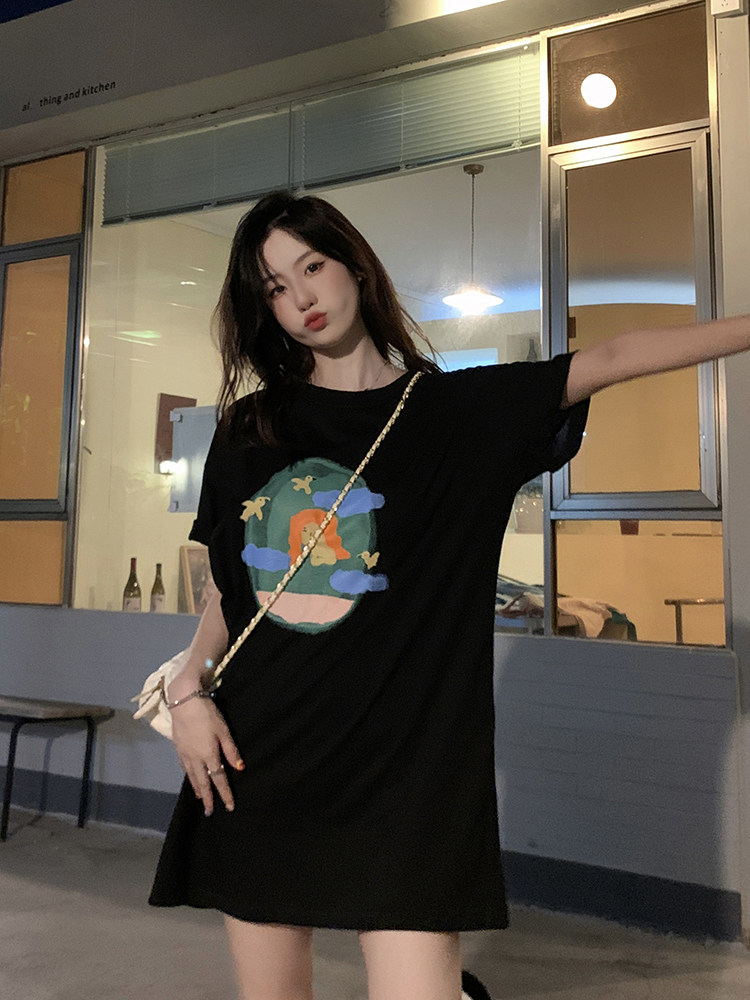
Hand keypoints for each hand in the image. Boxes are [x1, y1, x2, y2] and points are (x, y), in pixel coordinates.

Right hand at [170, 696, 243, 815]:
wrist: (183, 702)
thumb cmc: (207, 714)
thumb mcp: (223, 730)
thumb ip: (231, 750)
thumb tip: (239, 768)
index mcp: (209, 755)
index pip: (218, 779)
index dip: (224, 793)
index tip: (229, 806)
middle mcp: (195, 758)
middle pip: (203, 782)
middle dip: (208, 798)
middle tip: (210, 812)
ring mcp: (185, 754)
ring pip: (192, 777)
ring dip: (198, 789)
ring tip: (201, 799)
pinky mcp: (178, 748)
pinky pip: (185, 768)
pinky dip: (189, 777)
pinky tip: (191, 778)